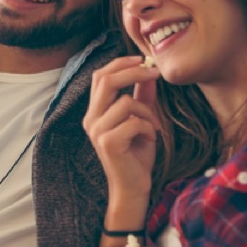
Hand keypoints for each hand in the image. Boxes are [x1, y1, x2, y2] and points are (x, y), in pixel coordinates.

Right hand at [84, 55, 162, 201]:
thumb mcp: (141, 120)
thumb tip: (149, 72)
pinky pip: (134, 122)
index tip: (142, 60)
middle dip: (133, 72)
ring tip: (153, 125)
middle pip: (106, 81)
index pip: (99, 76)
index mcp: (95, 111)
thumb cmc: (136, 155)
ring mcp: (97, 131)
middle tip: (155, 72)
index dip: (120, 63)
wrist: (133, 187)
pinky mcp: (108, 143)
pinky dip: (149, 127)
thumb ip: (142, 97)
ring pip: (125, 102)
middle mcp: (91, 119)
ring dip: (147, 111)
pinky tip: (151, 139)